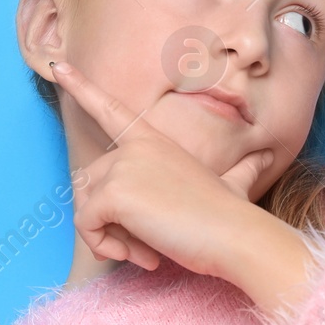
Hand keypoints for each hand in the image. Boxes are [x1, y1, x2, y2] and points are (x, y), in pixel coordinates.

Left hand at [48, 59, 276, 276]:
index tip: (57, 67)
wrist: (237, 236)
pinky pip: (86, 225)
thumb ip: (242, 170)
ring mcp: (123, 167)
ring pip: (84, 206)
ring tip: (145, 252)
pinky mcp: (113, 193)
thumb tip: (266, 155)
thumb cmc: (232, 216)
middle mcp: (135, 148)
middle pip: (88, 182)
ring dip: (107, 237)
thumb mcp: (233, 184)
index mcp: (155, 142)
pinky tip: (143, 257)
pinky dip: (105, 247)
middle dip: (105, 219)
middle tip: (145, 245)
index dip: (82, 87)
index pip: (111, 110)